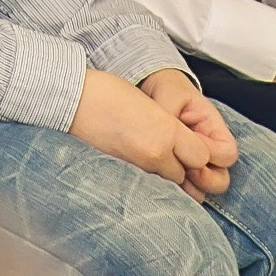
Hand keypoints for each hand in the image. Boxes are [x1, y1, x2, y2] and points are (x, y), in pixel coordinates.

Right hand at [66, 68, 220, 200]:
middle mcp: (157, 151)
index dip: (197, 152)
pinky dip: (147, 176)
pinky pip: (147, 181)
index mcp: (167, 129)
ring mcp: (139, 165)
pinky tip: (137, 162)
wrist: (74, 98)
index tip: (187, 145)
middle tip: (169, 153)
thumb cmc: (108, 93)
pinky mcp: (122, 172)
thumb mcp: (149, 104)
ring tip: (150, 155)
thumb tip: (181, 142)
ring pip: (167, 182)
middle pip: (185, 174)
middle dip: (181, 167)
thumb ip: (170, 126)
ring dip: (164, 173)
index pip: (202, 156)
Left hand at [140, 67, 237, 198]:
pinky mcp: (180, 170)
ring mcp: (196, 163)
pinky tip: (163, 182)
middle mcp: (209, 150)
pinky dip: (177, 190)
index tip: (189, 146)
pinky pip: (186, 188)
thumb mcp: (170, 96)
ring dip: (191, 187)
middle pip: (222, 179)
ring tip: (170, 176)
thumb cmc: (168, 90)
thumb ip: (170, 116)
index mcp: (214, 129)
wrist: (155, 89)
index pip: (227, 154)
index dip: (211, 155)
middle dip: (205, 180)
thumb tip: (169, 139)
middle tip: (182, 170)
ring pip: (205, 189)